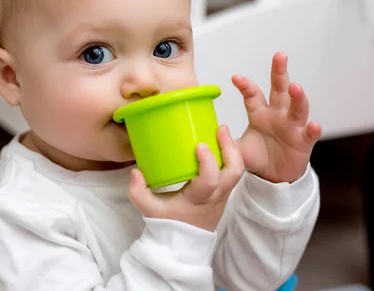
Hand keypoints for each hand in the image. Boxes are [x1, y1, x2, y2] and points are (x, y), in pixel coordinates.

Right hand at [127, 125, 244, 231]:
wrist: (183, 245)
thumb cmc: (168, 226)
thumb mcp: (148, 210)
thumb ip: (138, 192)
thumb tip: (136, 171)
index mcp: (199, 200)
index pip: (210, 181)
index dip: (208, 162)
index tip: (200, 145)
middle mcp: (216, 197)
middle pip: (234, 172)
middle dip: (230, 148)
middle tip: (220, 128)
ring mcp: (223, 194)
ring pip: (237, 171)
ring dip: (232, 149)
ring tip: (221, 131)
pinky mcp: (224, 191)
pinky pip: (233, 172)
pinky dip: (229, 155)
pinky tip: (218, 142)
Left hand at [233, 52, 321, 183]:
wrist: (274, 177)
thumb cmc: (258, 157)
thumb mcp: (237, 150)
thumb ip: (224, 143)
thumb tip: (207, 136)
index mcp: (259, 114)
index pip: (252, 95)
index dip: (245, 86)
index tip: (235, 78)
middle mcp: (277, 115)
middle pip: (279, 90)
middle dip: (279, 72)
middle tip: (279, 55)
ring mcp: (292, 126)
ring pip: (297, 108)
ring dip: (297, 97)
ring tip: (295, 87)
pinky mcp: (303, 141)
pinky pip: (309, 134)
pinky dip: (313, 129)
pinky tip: (314, 124)